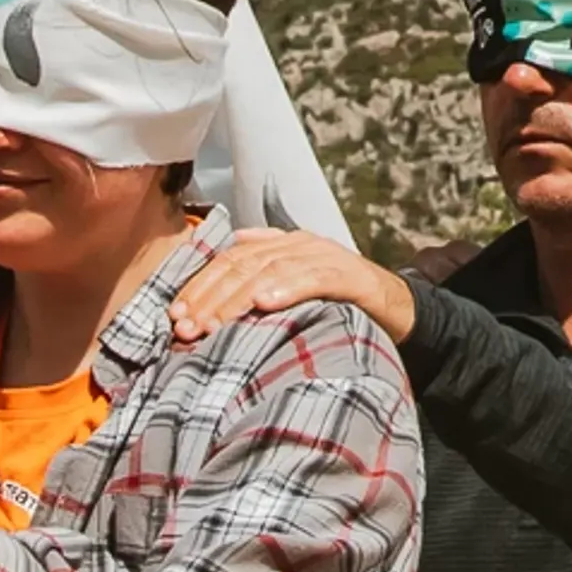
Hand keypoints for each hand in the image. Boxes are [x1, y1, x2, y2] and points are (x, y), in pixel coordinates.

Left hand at [167, 230, 418, 343]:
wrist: (396, 306)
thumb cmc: (337, 302)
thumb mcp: (292, 289)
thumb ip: (259, 275)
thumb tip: (221, 261)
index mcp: (280, 245)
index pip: (229, 260)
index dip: (199, 285)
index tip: (175, 315)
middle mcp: (298, 244)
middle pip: (243, 265)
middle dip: (210, 297)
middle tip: (187, 327)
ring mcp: (325, 256)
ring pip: (271, 271)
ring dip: (238, 298)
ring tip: (214, 322)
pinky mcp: (350, 276)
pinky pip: (314, 279)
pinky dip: (288, 289)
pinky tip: (265, 303)